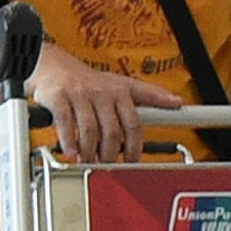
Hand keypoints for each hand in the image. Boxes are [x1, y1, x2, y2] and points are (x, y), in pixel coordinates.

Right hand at [25, 53, 184, 163]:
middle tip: (106, 165)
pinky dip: (69, 141)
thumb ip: (150, 95)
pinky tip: (71, 152)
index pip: (133, 123)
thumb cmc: (89, 80)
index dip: (135, 146)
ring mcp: (80, 95)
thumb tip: (177, 101)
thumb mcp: (123, 84)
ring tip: (88, 161)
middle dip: (110, 153)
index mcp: (120, 92)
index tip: (133, 162)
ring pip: (90, 130)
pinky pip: (66, 123)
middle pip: (112, 131)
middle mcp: (102, 93)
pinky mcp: (59, 97)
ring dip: (90, 151)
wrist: (54, 65)